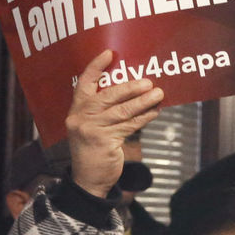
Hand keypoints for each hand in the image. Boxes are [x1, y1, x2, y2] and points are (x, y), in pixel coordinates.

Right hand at [66, 50, 163, 197]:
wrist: (89, 180)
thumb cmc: (95, 151)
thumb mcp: (93, 127)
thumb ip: (105, 111)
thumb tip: (136, 93)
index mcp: (76, 110)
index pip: (83, 83)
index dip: (95, 67)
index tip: (110, 53)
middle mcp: (79, 117)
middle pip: (107, 95)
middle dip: (129, 87)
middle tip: (148, 81)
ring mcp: (90, 129)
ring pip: (121, 110)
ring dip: (143, 101)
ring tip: (159, 94)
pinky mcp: (103, 141)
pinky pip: (129, 125)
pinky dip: (144, 117)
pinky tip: (156, 111)